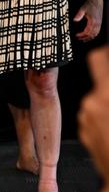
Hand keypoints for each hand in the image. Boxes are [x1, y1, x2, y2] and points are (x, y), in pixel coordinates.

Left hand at [73, 0, 102, 41]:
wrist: (96, 0)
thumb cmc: (89, 4)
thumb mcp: (82, 9)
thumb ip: (79, 15)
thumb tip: (75, 20)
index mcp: (93, 20)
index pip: (87, 31)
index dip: (82, 35)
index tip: (77, 35)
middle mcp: (97, 23)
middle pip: (92, 34)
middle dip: (85, 37)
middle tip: (79, 39)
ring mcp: (99, 22)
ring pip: (96, 33)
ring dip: (90, 37)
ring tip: (84, 39)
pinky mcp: (100, 22)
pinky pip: (98, 31)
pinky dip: (94, 34)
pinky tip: (90, 35)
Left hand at [78, 46, 108, 187]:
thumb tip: (106, 69)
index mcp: (105, 95)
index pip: (98, 60)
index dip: (106, 56)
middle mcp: (91, 104)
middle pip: (101, 85)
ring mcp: (86, 121)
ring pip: (97, 103)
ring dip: (107, 107)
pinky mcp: (85, 134)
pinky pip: (94, 119)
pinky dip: (104, 122)